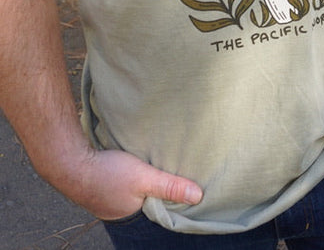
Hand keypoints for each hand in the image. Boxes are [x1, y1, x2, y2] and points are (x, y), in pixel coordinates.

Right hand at [62, 147, 202, 220]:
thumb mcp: (144, 177)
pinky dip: (130, 175)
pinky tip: (134, 163)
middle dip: (158, 189)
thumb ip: (169, 186)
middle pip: (147, 200)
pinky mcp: (102, 184)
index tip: (185, 185)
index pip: (159, 210)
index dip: (172, 198)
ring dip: (143, 180)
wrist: (70, 162)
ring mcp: (109, 199)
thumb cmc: (107, 172)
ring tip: (154, 166)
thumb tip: (198, 196)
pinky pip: (122, 183)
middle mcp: (120, 212)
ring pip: (134, 191)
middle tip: (171, 172)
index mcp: (133, 215)